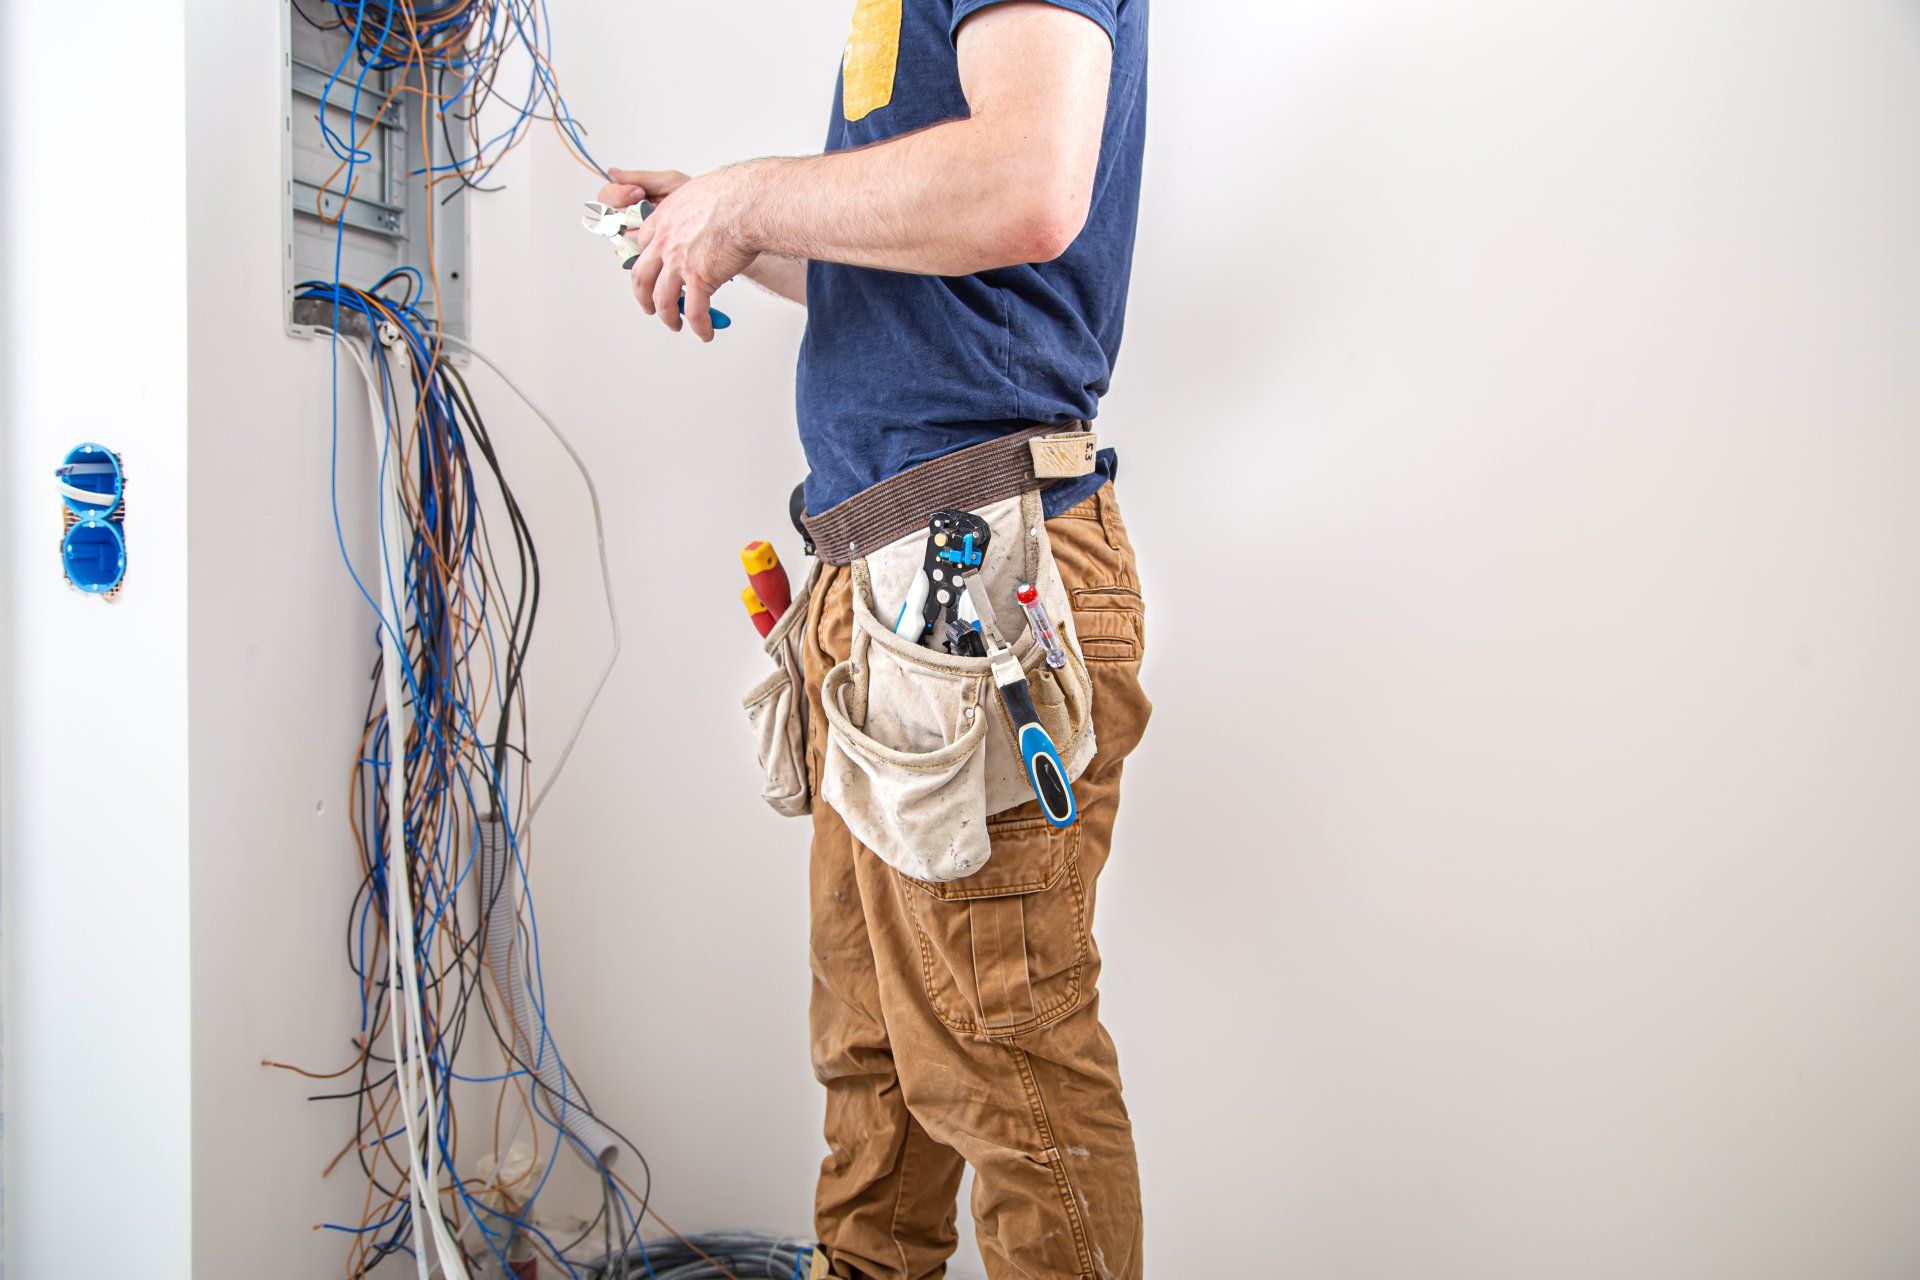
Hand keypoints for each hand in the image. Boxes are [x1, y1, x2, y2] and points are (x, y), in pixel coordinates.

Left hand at [600, 165, 758, 341]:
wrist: (746, 203)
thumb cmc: (732, 195)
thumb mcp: (697, 194)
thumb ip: (691, 211)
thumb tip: (703, 221)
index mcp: (663, 219)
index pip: (642, 245)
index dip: (647, 262)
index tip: (652, 271)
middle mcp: (665, 243)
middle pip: (641, 277)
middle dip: (643, 297)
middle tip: (649, 307)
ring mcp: (679, 262)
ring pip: (662, 300)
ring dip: (667, 317)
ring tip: (675, 325)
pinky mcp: (699, 279)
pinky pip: (694, 311)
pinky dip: (699, 326)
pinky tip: (705, 333)